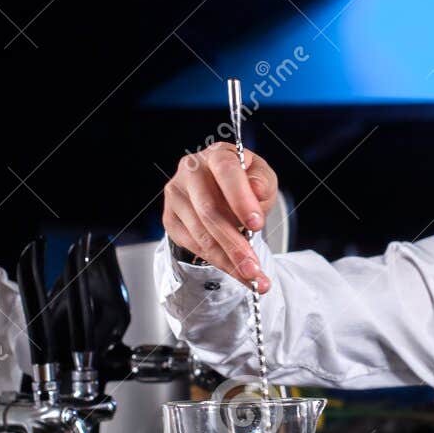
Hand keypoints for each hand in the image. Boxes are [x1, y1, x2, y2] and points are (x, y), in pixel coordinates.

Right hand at [162, 143, 278, 291]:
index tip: (257, 224)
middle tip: (254, 268)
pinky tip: (236, 272)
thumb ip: (262, 182)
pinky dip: (218, 263)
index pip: (226, 173)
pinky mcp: (171, 219)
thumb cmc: (244, 183)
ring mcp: (176, 195)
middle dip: (234, 244)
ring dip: (228, 260)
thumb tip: (257, 190)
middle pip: (210, 211)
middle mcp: (191, 171)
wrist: (221, 193)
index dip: (241, 200)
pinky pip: (194, 246)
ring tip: (251, 277)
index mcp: (217, 155)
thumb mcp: (262, 178)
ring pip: (202, 235)